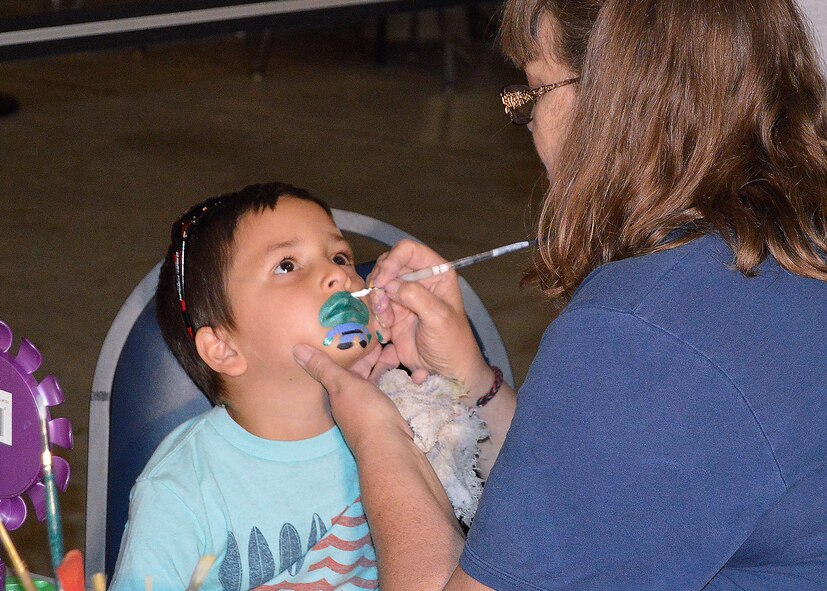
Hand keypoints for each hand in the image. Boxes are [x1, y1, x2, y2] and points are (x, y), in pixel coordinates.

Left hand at [293, 343, 411, 454]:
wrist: (390, 446)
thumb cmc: (365, 413)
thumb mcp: (342, 385)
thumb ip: (323, 367)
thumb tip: (295, 349)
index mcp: (337, 391)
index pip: (340, 364)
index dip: (348, 347)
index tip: (356, 328)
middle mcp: (351, 398)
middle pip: (358, 370)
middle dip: (367, 353)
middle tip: (380, 333)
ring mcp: (369, 406)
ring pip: (373, 378)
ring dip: (381, 362)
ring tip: (393, 346)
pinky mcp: (385, 411)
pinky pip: (386, 387)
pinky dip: (391, 375)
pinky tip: (399, 368)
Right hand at [368, 240, 492, 397]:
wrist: (446, 371)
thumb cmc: (451, 343)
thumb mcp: (438, 318)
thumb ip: (415, 296)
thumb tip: (390, 285)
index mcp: (436, 272)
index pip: (408, 250)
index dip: (392, 261)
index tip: (382, 281)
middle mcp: (419, 279)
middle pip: (388, 265)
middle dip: (380, 283)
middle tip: (381, 305)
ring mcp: (404, 295)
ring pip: (378, 285)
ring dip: (377, 302)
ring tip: (387, 322)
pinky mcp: (393, 312)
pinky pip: (375, 305)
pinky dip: (376, 316)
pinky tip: (386, 331)